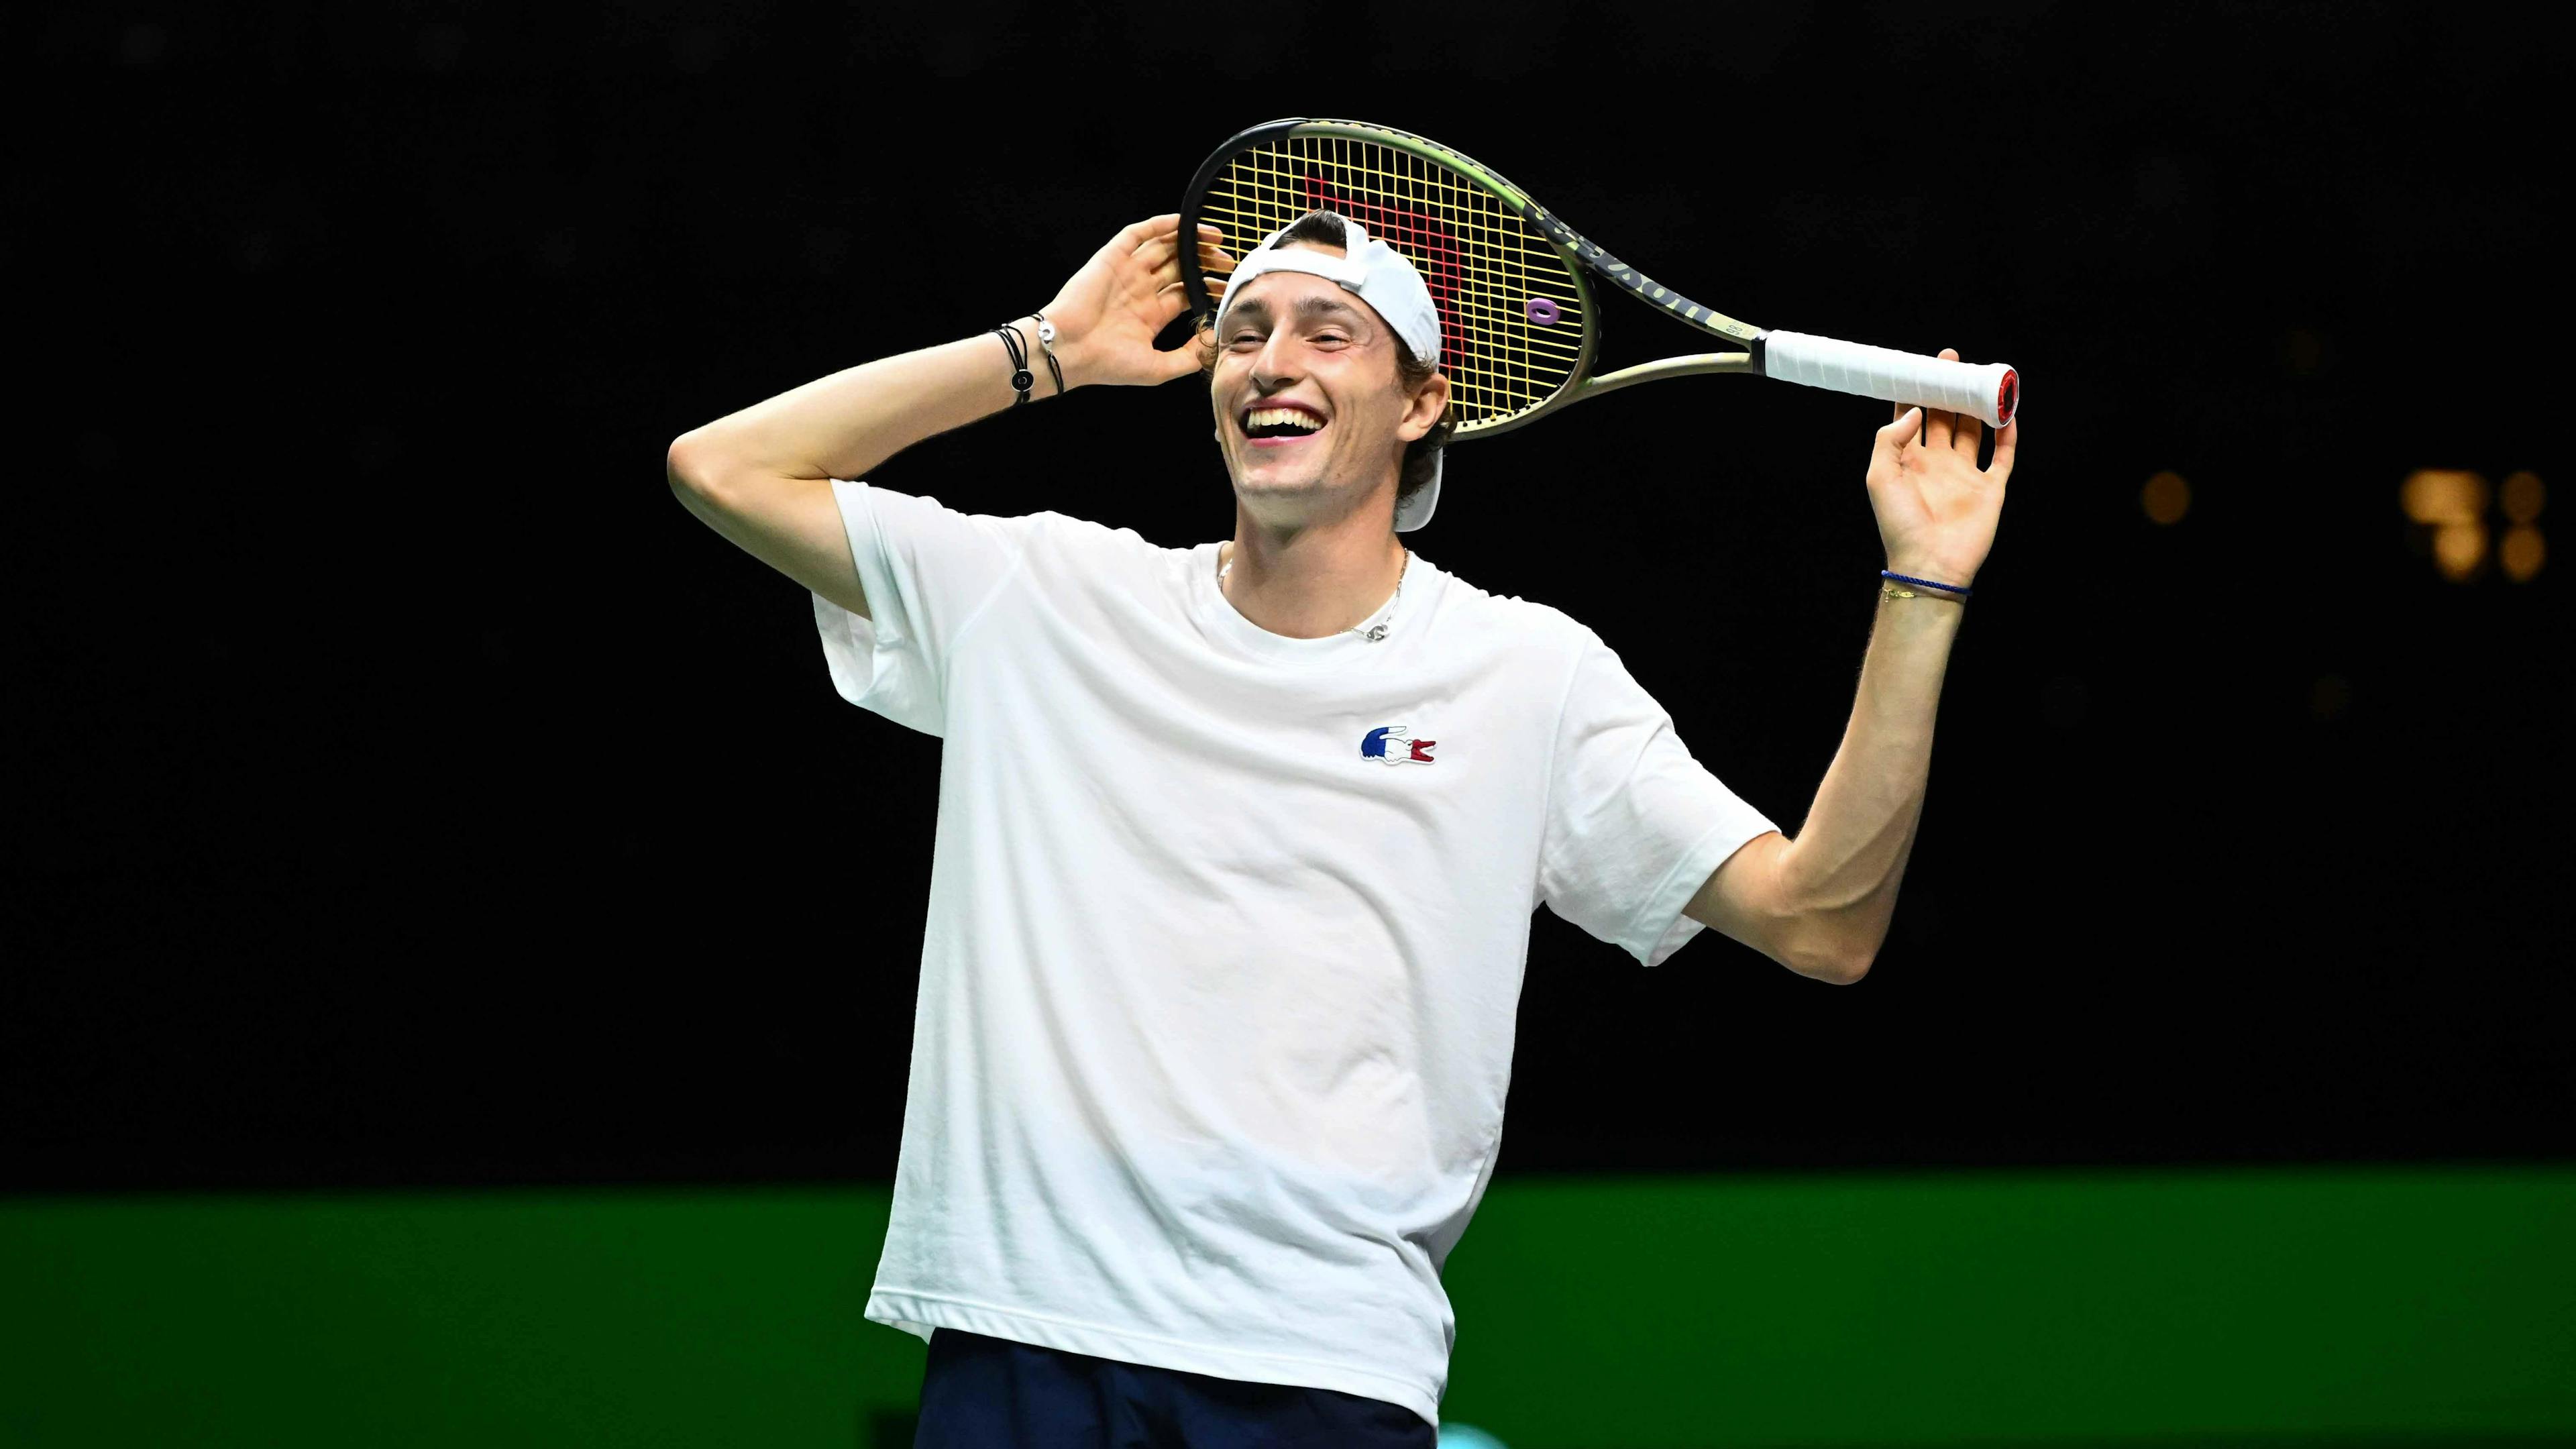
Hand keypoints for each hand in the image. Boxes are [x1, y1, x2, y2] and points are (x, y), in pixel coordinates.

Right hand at [1036, 214, 1235, 388]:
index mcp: (1150, 314)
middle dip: (1204, 263)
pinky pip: (1138, 234)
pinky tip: (1183, 222)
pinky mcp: (1111, 258)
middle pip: (1179, 268)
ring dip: (1189, 240)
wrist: (1069, 350)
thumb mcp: (1158, 368)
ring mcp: (1126, 273)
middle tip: (1227, 261)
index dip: (1208, 287)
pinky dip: (1160, 225)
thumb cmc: (1107, 364)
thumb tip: (1214, 337)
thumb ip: (1189, 356)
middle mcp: (1139, 290)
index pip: (1186, 293)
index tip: (1229, 286)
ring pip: (1163, 247)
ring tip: (1216, 238)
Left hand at [1866, 347, 2017, 587]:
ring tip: (1979, 378)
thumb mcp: (1879, 476)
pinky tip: (2008, 414)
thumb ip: (1890, 439)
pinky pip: (2003, 457)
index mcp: (1909, 461)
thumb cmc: (1900, 524)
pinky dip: (2008, 436)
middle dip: (1947, 390)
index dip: (1915, 393)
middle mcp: (1938, 464)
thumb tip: (1914, 409)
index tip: (1919, 368)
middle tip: (1951, 361)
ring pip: (1974, 431)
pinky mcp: (1990, 489)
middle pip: (1944, 418)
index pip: (1912, 419)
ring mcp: (1965, 475)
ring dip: (1976, 406)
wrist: (1930, 563)